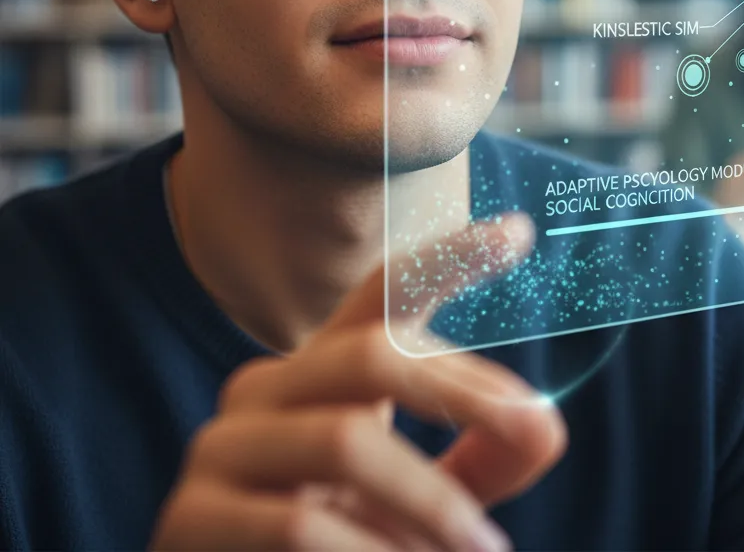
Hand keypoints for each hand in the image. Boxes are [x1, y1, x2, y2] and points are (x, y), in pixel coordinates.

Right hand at [149, 214, 566, 550]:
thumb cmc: (344, 539)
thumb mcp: (421, 495)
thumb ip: (480, 459)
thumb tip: (545, 426)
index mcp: (321, 370)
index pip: (382, 295)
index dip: (446, 260)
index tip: (519, 231)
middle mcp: (264, 388)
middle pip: (370, 350)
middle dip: (463, 390)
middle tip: (537, 429)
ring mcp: (221, 448)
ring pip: (344, 441)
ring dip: (431, 500)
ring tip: (485, 549)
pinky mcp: (190, 519)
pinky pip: (296, 525)